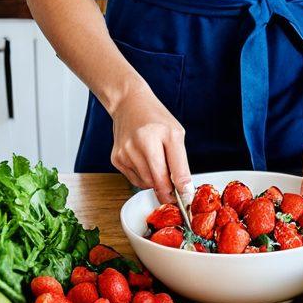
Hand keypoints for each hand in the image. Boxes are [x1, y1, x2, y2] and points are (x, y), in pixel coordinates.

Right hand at [108, 80, 191, 204]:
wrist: (129, 104)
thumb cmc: (155, 118)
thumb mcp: (175, 133)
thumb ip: (180, 162)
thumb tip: (184, 189)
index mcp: (163, 134)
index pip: (176, 170)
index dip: (183, 189)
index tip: (186, 198)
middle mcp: (142, 142)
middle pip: (159, 182)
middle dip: (168, 190)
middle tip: (174, 191)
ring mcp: (126, 152)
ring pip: (146, 184)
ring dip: (155, 182)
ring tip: (156, 165)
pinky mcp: (116, 159)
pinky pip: (134, 180)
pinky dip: (143, 178)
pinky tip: (143, 163)